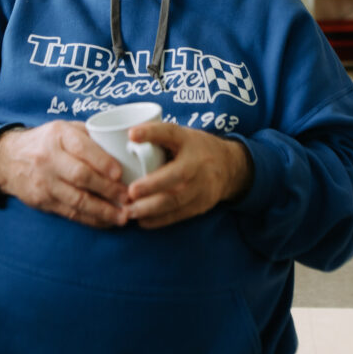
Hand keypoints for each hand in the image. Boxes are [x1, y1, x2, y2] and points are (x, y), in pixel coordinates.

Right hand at [0, 122, 129, 227]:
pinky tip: (107, 221)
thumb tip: (124, 147)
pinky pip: (70, 213)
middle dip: (107, 189)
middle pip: (81, 176)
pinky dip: (91, 219)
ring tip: (123, 216)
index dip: (102, 162)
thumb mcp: (64, 128)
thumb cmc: (46, 141)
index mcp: (58, 135)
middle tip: (128, 197)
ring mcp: (45, 182)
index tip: (120, 173)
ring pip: (77, 200)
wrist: (7, 159)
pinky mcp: (43, 201)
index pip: (81, 148)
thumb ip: (91, 135)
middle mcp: (49, 158)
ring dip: (102, 210)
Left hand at [123, 122, 252, 228]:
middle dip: (153, 185)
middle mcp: (198, 162)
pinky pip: (179, 214)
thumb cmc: (194, 149)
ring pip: (177, 199)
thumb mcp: (181, 136)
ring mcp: (203, 185)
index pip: (171, 133)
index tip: (132, 134)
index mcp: (188, 140)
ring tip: (129, 210)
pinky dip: (159, 220)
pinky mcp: (202, 204)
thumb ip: (158, 138)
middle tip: (130, 192)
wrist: (228, 166)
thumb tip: (124, 141)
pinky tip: (142, 221)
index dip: (152, 132)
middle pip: (178, 175)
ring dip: (151, 208)